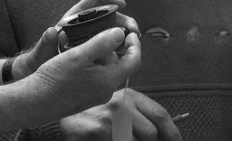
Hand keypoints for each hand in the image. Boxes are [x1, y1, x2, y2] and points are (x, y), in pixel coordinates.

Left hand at [16, 0, 139, 78]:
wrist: (45, 77)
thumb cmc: (43, 59)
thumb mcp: (43, 52)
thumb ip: (46, 43)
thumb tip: (51, 31)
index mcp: (75, 18)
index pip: (95, 0)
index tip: (121, 3)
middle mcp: (87, 25)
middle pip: (111, 15)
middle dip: (125, 19)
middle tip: (134, 30)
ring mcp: (95, 38)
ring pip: (115, 31)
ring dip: (128, 34)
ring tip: (135, 42)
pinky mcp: (99, 51)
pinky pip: (114, 46)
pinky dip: (123, 48)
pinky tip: (129, 54)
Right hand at [29, 26, 140, 116]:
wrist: (37, 100)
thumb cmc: (56, 77)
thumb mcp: (79, 54)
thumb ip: (102, 42)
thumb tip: (120, 33)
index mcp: (108, 80)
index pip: (134, 61)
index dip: (135, 44)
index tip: (129, 31)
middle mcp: (106, 90)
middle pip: (120, 64)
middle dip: (112, 48)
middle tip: (97, 35)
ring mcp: (97, 95)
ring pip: (107, 70)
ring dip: (100, 56)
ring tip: (84, 46)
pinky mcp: (87, 96)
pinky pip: (97, 77)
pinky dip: (93, 65)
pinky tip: (77, 59)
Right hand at [60, 89, 181, 140]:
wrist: (57, 109)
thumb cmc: (90, 109)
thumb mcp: (114, 102)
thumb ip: (135, 112)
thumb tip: (160, 132)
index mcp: (128, 95)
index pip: (160, 114)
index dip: (174, 133)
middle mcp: (120, 106)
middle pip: (151, 133)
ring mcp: (108, 121)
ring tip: (120, 136)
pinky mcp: (97, 134)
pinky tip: (110, 139)